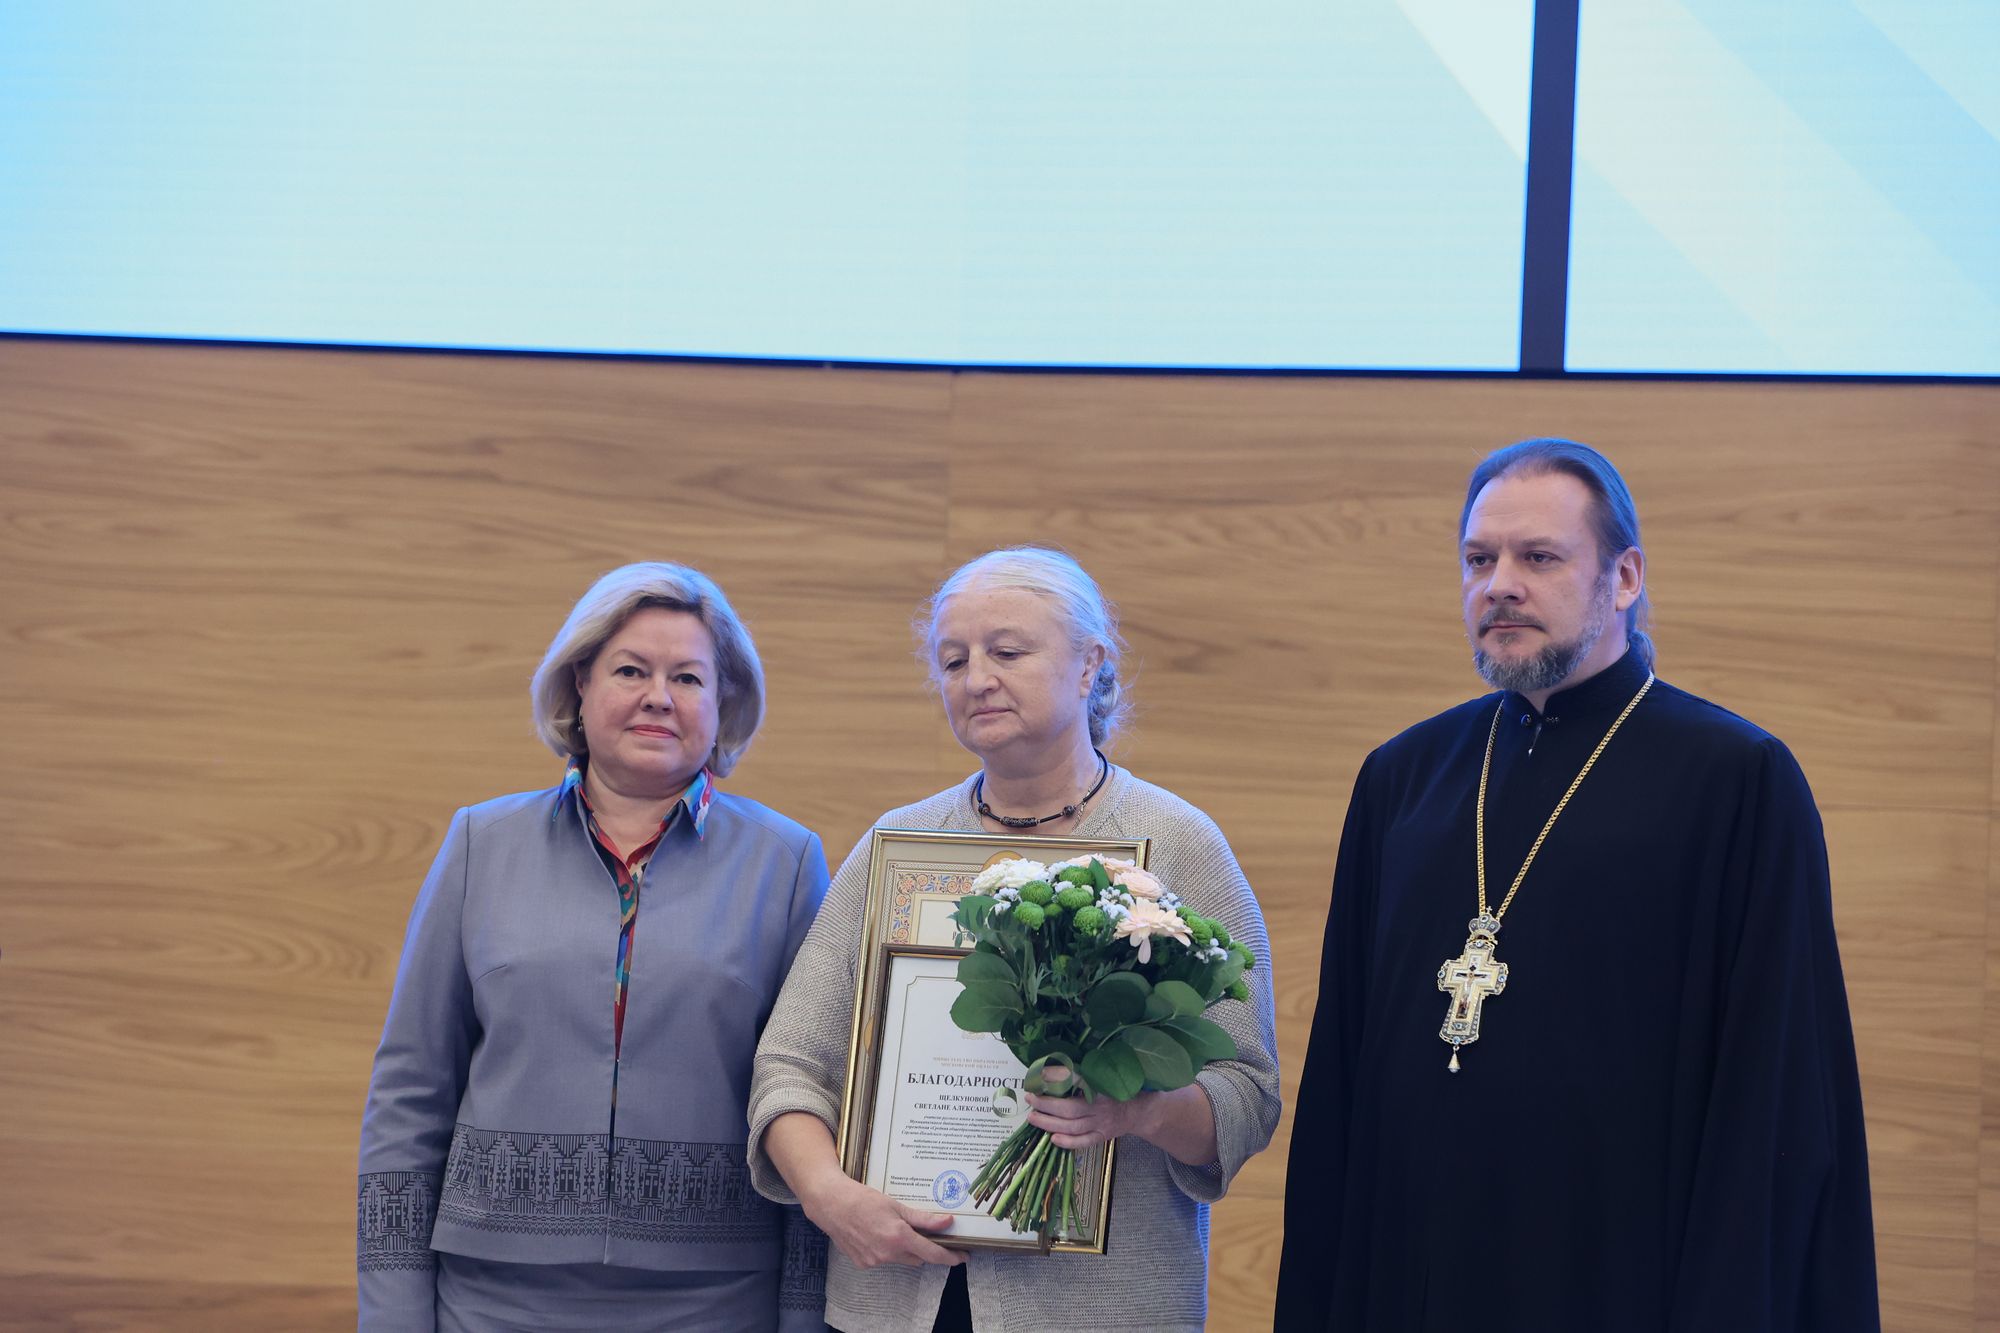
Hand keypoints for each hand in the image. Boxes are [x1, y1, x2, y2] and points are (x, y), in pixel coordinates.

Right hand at [799, 1174, 965, 1269]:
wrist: (831, 1204)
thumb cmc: (862, 1200)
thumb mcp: (896, 1206)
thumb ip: (923, 1218)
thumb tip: (947, 1222)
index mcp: (899, 1237)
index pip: (933, 1254)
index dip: (950, 1257)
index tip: (963, 1257)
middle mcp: (888, 1253)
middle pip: (917, 1257)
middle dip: (923, 1247)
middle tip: (924, 1233)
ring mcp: (874, 1261)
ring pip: (900, 1259)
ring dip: (903, 1248)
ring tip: (892, 1227)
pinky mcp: (863, 1263)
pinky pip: (883, 1260)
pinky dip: (886, 1250)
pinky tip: (876, 1234)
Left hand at [1024, 1067, 1150, 1150]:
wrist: (1140, 1110)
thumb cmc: (1120, 1089)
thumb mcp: (1108, 1075)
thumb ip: (1087, 1072)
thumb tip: (1058, 1063)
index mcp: (1102, 1087)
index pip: (1079, 1082)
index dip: (1060, 1080)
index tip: (1042, 1076)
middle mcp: (1101, 1107)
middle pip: (1070, 1109)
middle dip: (1047, 1105)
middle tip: (1030, 1098)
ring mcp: (1101, 1124)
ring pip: (1073, 1126)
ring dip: (1050, 1123)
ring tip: (1032, 1117)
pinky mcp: (1102, 1136)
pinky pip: (1084, 1142)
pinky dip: (1068, 1142)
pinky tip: (1052, 1139)